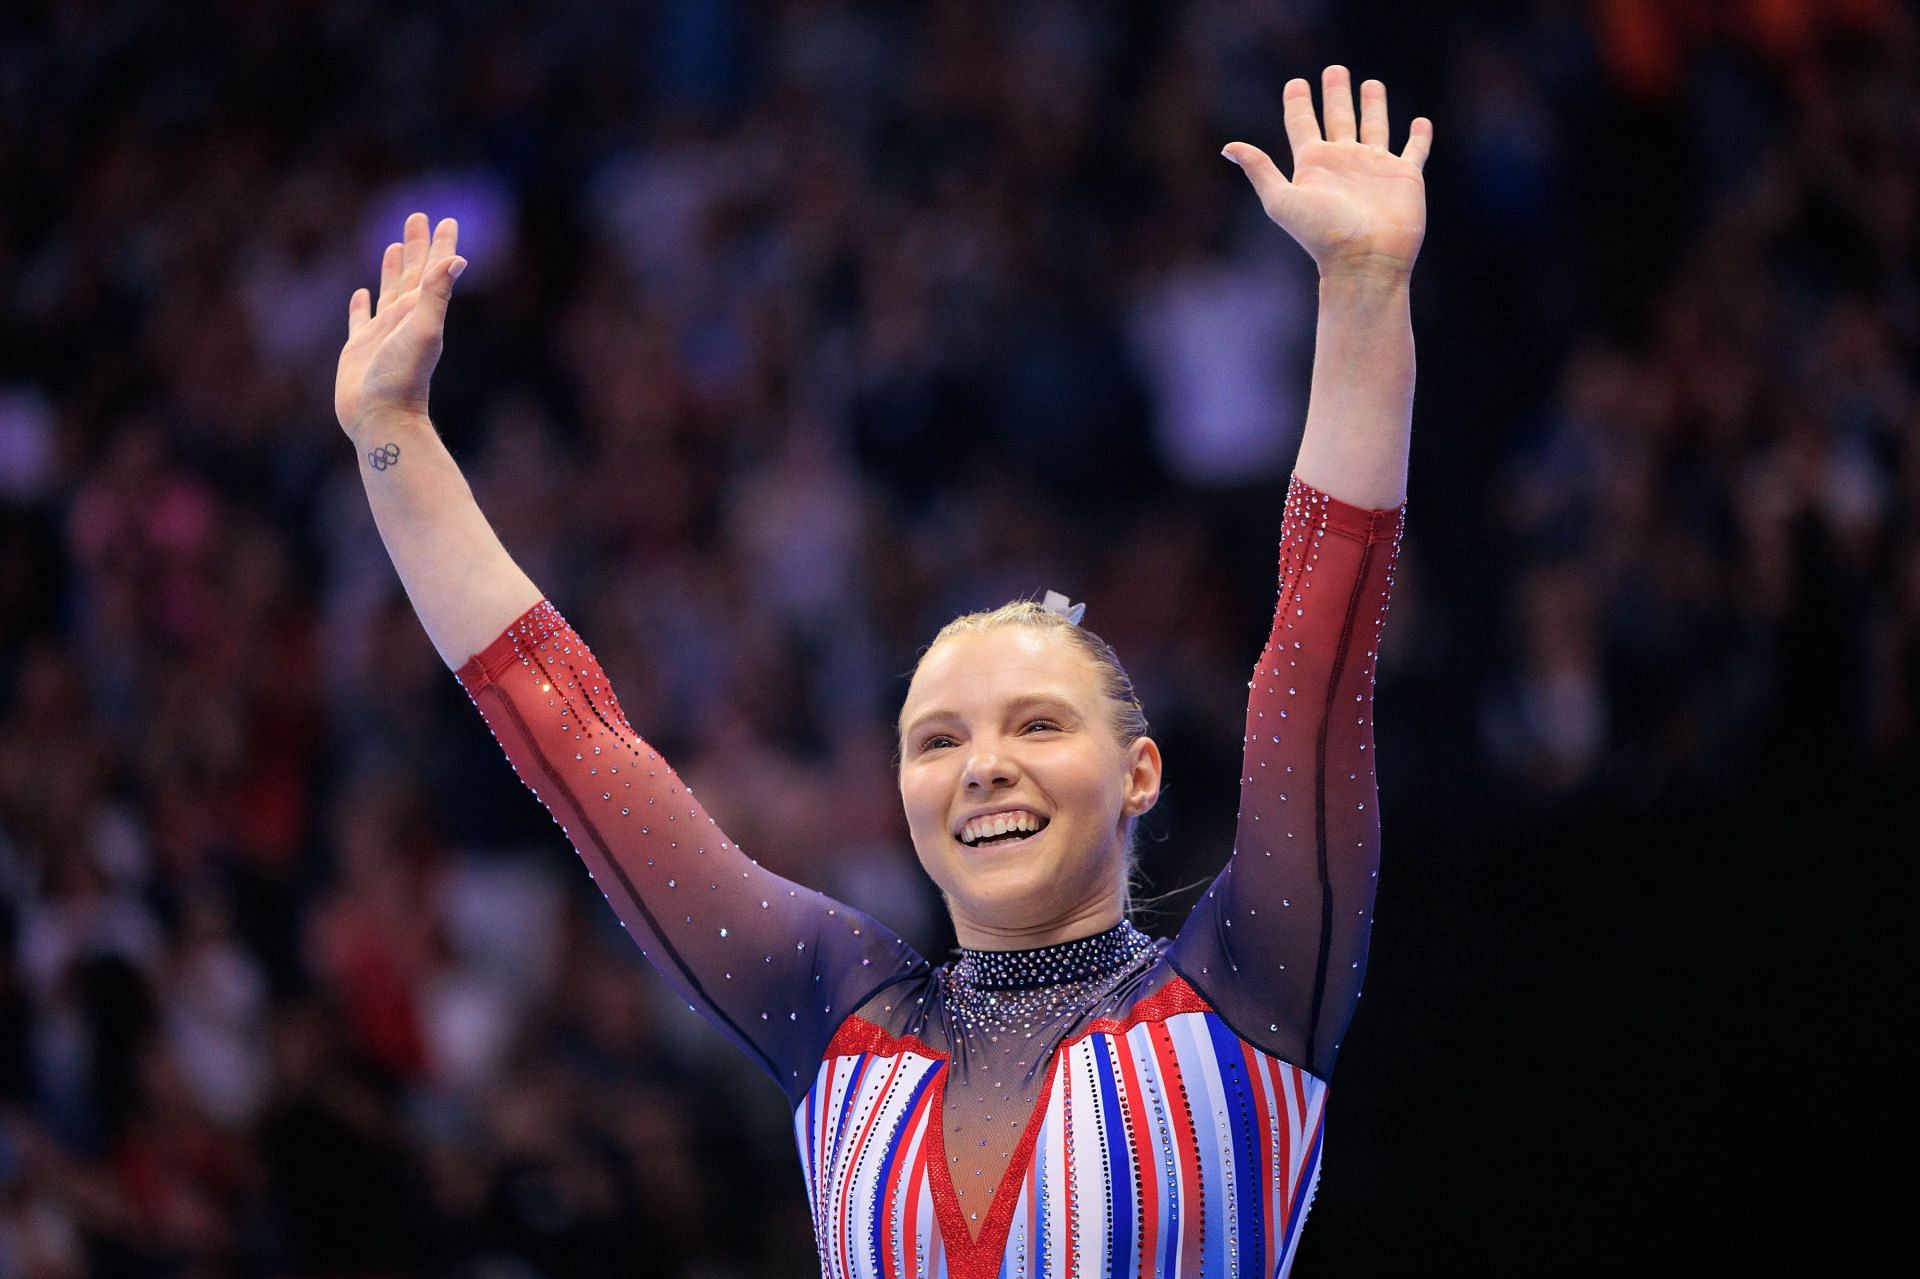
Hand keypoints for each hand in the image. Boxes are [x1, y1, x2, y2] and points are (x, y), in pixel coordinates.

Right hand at [335, 212, 465, 442]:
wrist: (382, 418)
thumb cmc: (404, 377)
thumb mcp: (424, 330)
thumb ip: (437, 294)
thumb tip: (458, 259)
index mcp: (422, 312)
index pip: (434, 270)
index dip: (441, 246)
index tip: (449, 221)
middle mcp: (404, 319)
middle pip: (412, 274)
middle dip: (416, 246)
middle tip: (417, 217)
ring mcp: (381, 333)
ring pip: (388, 291)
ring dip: (391, 268)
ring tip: (394, 246)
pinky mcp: (359, 348)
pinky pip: (360, 320)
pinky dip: (361, 306)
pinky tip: (361, 295)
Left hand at [1223, 66, 1431, 279]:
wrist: (1365, 261)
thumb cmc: (1322, 234)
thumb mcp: (1281, 200)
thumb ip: (1259, 170)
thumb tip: (1228, 148)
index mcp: (1313, 164)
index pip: (1301, 124)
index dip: (1297, 102)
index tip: (1296, 82)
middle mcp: (1343, 162)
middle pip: (1338, 117)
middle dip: (1336, 93)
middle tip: (1334, 70)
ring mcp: (1375, 168)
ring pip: (1374, 126)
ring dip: (1373, 105)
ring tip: (1371, 83)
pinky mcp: (1405, 177)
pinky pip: (1414, 150)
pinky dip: (1419, 136)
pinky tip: (1420, 122)